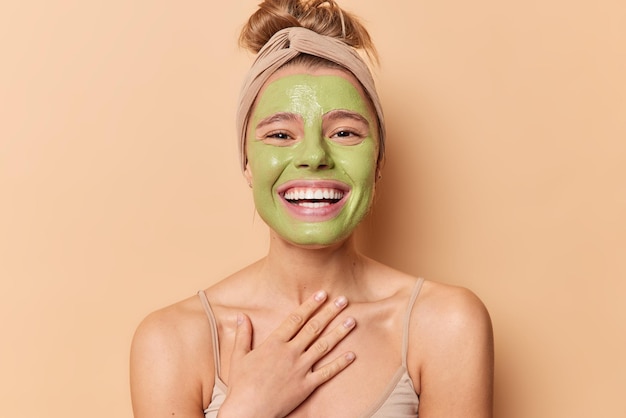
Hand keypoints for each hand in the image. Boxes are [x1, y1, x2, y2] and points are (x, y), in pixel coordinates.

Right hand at [217, 290, 355, 417]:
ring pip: (324, 346)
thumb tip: (241, 316)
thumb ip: (243, 334)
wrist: (249, 411)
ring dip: (339, 332)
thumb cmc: (241, 385)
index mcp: (274, 343)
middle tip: (344, 300)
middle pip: (314, 328)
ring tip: (352, 321)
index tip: (322, 293)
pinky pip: (327, 372)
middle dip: (330, 312)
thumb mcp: (239, 356)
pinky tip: (351, 355)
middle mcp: (290, 352)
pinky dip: (340, 364)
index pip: (296, 318)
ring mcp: (300, 369)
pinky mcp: (306, 385)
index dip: (311, 304)